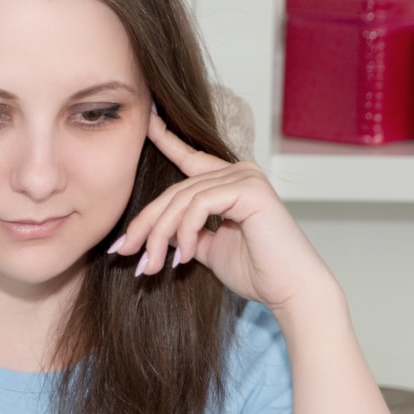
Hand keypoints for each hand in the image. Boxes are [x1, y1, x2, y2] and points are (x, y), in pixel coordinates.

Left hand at [109, 107, 337, 313]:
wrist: (290, 290)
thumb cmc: (257, 272)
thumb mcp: (208, 249)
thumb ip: (185, 234)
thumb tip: (155, 232)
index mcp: (230, 183)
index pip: (190, 158)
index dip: (166, 140)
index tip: (147, 123)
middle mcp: (238, 172)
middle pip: (175, 191)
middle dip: (145, 224)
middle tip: (123, 252)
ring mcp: (245, 176)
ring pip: (182, 199)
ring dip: (160, 235)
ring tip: (151, 266)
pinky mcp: (249, 188)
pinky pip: (199, 205)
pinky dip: (186, 231)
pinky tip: (183, 257)